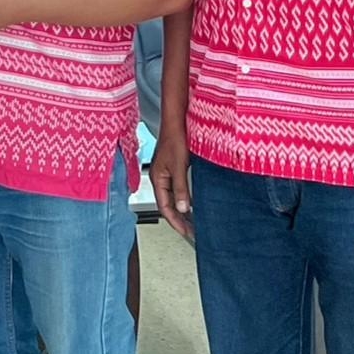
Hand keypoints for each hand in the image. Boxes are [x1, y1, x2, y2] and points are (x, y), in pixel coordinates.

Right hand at [149, 120, 193, 240]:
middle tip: (192, 232)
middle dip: (180, 219)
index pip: (165, 207)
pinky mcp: (176, 167)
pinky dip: (187, 198)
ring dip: (184, 210)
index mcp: (158, 179)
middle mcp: (162, 178)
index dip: (175, 222)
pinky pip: (180, 188)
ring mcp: (168, 173)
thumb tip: (183, 208)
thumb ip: (180, 188)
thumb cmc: (174, 138)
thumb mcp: (178, 166)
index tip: (186, 233)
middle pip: (169, 205)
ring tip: (195, 221)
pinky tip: (196, 201)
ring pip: (175, 197)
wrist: (177, 120)